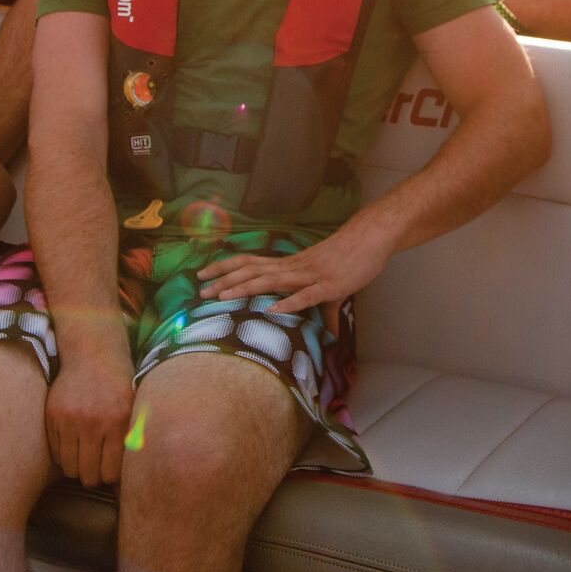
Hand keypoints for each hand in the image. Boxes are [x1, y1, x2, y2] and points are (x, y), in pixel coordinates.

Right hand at [44, 339, 134, 487]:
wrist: (93, 353)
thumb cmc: (118, 385)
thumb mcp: (133, 409)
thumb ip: (131, 442)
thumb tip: (124, 483)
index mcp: (118, 422)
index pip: (110, 473)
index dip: (109, 476)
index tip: (109, 470)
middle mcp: (94, 422)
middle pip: (88, 475)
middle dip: (92, 476)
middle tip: (94, 466)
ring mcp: (71, 419)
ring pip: (70, 467)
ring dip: (76, 467)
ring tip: (82, 456)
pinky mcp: (53, 416)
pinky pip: (55, 452)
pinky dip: (62, 453)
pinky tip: (71, 442)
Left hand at [196, 217, 397, 314]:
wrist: (370, 238)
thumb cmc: (349, 259)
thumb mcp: (331, 287)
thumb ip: (325, 310)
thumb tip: (329, 334)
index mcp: (290, 265)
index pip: (249, 263)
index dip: (225, 268)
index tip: (202, 275)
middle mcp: (293, 267)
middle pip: (252, 271)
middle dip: (224, 281)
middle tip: (200, 290)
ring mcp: (309, 275)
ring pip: (271, 280)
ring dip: (246, 289)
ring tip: (224, 298)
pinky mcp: (328, 285)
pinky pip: (306, 296)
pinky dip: (289, 303)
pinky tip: (273, 310)